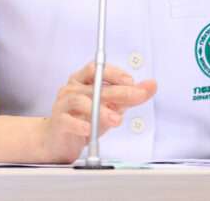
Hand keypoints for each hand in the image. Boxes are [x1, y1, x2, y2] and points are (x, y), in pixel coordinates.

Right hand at [39, 62, 156, 163]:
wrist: (59, 141)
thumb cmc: (85, 120)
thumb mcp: (111, 107)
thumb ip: (129, 97)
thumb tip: (151, 85)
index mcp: (82, 80)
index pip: (97, 68)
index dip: (115, 73)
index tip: (131, 82)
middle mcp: (71, 88)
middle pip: (94, 85)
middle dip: (118, 91)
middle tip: (136, 96)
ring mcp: (62, 104)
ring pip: (79, 100)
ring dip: (100, 110)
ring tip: (116, 119)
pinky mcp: (58, 122)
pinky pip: (68, 120)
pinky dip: (80, 124)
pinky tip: (90, 129)